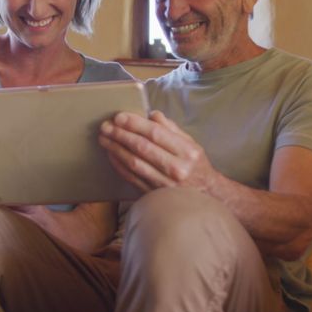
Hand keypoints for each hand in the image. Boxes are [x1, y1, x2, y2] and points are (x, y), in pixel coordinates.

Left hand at [98, 110, 220, 193]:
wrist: (207, 196)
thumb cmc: (197, 167)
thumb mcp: (191, 143)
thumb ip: (171, 128)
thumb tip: (151, 114)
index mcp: (187, 152)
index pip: (156, 133)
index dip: (135, 124)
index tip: (119, 117)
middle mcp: (177, 168)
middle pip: (142, 147)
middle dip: (120, 135)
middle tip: (106, 126)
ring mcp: (165, 184)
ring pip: (134, 163)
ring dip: (116, 149)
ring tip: (104, 139)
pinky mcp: (155, 195)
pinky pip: (132, 178)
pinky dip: (119, 165)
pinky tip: (111, 155)